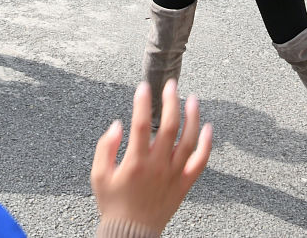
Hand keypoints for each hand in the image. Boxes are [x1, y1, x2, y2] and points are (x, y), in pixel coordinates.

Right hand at [90, 80, 211, 234]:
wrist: (131, 234)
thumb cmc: (113, 204)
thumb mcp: (98, 175)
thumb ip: (105, 147)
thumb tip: (117, 125)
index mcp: (135, 162)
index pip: (140, 124)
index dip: (142, 102)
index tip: (143, 86)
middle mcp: (157, 166)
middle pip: (169, 127)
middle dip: (171, 101)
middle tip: (172, 84)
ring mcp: (173, 175)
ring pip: (189, 141)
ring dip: (192, 117)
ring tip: (193, 98)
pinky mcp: (184, 184)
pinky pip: (200, 162)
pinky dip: (206, 144)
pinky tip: (208, 128)